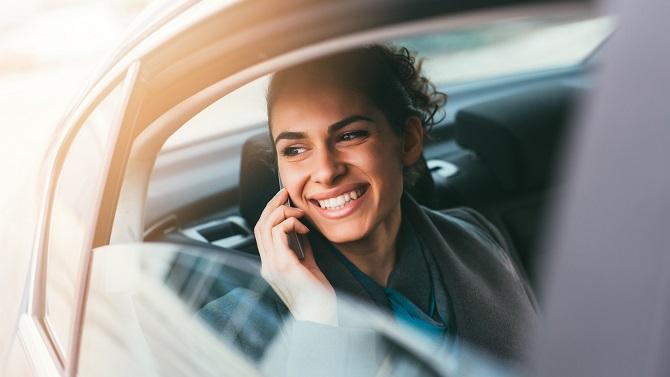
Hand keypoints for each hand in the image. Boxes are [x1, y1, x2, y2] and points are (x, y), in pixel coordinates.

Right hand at [254, 188, 337, 324]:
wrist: (321, 319)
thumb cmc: (317, 299)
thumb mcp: (308, 268)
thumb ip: (302, 250)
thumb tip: (302, 232)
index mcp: (271, 266)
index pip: (262, 232)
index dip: (269, 212)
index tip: (283, 201)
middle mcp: (267, 265)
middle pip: (260, 225)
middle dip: (272, 205)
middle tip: (285, 194)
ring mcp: (272, 266)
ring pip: (267, 226)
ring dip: (283, 213)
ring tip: (300, 214)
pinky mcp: (284, 267)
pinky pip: (279, 233)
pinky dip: (291, 224)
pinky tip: (304, 229)